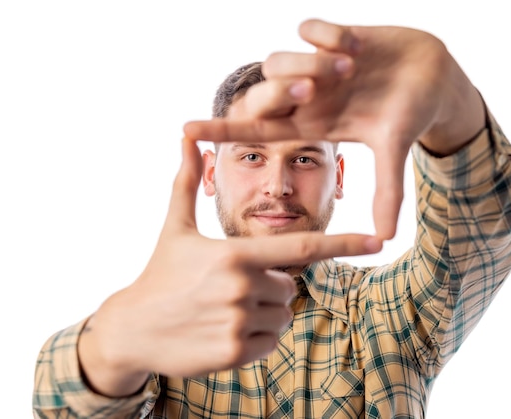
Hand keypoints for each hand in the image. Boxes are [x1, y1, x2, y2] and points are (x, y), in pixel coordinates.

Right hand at [78, 137, 381, 396]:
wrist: (133, 328)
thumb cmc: (159, 273)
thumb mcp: (174, 227)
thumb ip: (186, 183)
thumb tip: (186, 139)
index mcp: (235, 254)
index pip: (301, 248)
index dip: (343, 243)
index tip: (377, 240)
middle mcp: (242, 288)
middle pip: (288, 285)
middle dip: (267, 285)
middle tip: (228, 288)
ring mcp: (239, 322)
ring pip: (282, 314)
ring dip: (263, 312)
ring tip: (223, 308)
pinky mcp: (235, 353)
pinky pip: (271, 341)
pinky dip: (256, 337)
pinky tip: (223, 329)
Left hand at [184, 19, 484, 239]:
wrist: (433, 76)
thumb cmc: (409, 114)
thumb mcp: (394, 152)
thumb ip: (387, 192)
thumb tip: (385, 239)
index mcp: (313, 124)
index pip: (257, 129)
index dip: (223, 128)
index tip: (186, 130)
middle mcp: (308, 96)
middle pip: (262, 92)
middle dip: (281, 89)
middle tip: (315, 90)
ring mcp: (317, 65)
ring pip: (278, 59)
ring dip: (311, 63)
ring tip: (350, 66)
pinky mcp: (331, 35)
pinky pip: (307, 29)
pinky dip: (326, 34)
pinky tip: (353, 44)